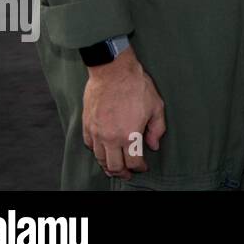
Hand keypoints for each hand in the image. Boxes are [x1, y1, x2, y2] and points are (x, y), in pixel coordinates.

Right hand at [82, 48, 165, 179]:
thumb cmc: (136, 86)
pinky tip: (103, 150)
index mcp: (129, 135)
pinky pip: (89, 145)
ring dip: (108, 165)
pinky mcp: (87, 125)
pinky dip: (96, 151)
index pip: (133, 162)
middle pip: (114, 166)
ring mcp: (96, 132)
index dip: (139, 168)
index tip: (143, 167)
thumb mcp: (156, 106)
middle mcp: (110, 138)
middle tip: (128, 173)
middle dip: (123, 172)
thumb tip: (154, 145)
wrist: (113, 71)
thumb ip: (157, 129)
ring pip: (99, 158)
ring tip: (115, 166)